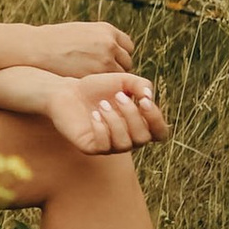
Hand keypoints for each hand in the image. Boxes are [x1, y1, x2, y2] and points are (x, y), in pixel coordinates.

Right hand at [24, 18, 136, 78]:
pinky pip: (108, 85)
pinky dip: (102, 88)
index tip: (110, 62)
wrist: (35, 49)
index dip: (119, 55)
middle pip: (127, 62)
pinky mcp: (96, 76)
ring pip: (119, 75)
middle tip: (102, 75)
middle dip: (117, 68)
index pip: (127, 46)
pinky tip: (91, 88)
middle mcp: (109, 43)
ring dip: (111, 80)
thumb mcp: (81, 32)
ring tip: (97, 83)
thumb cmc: (54, 41)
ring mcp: (104, 60)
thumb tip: (113, 52)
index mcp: (107, 30)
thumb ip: (100, 40)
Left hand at [45, 71, 167, 154]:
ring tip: (102, 104)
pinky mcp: (92, 148)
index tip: (143, 100)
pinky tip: (94, 115)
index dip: (156, 119)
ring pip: (125, 144)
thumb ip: (141, 85)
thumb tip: (149, 98)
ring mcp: (110, 145)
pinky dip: (101, 129)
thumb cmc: (98, 88)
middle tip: (118, 96)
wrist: (68, 92)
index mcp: (139, 125)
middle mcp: (128, 138)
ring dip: (115, 121)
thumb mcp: (123, 81)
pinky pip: (104, 147)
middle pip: (143, 138)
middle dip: (132, 115)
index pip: (160, 133)